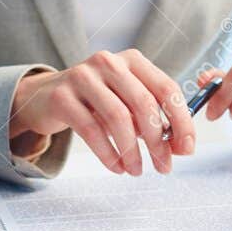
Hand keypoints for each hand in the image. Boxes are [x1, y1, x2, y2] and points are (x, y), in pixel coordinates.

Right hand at [9, 50, 194, 175]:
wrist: (45, 98)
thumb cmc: (95, 102)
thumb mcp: (126, 103)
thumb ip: (152, 119)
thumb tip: (179, 146)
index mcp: (132, 60)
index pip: (166, 88)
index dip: (181, 120)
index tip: (187, 148)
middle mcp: (109, 62)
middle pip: (144, 103)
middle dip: (158, 141)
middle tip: (164, 166)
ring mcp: (83, 76)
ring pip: (118, 118)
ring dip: (132, 151)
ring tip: (137, 170)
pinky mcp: (62, 97)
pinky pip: (91, 130)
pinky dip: (109, 154)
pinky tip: (117, 167)